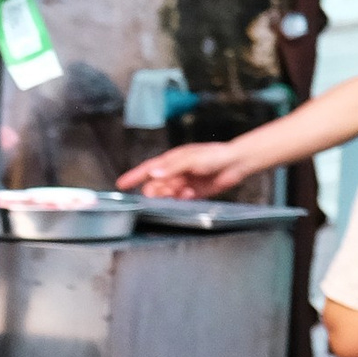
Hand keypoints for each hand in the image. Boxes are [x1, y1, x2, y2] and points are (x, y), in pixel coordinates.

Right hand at [119, 142, 242, 200]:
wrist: (236, 163)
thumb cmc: (215, 155)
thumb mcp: (191, 159)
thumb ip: (172, 168)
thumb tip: (153, 174)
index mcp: (172, 160)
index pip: (148, 169)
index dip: (134, 176)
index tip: (121, 185)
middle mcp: (175, 172)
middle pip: (156, 185)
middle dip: (158, 191)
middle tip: (166, 192)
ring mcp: (183, 183)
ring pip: (167, 195)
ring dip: (172, 196)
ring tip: (184, 192)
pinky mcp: (192, 193)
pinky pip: (180, 201)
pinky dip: (183, 200)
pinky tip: (191, 194)